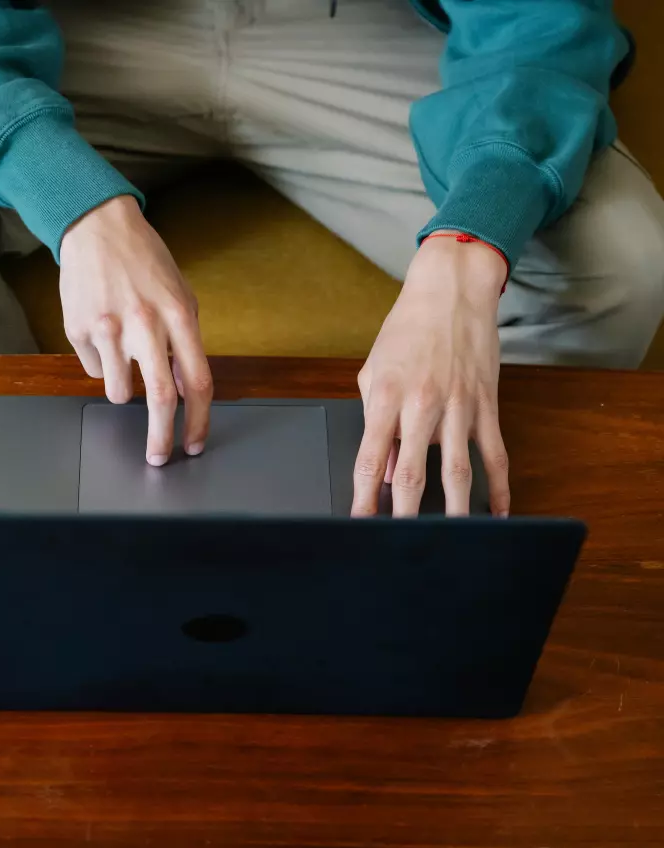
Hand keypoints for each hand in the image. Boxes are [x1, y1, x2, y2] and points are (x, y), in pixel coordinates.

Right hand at [59, 195, 212, 464]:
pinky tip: (99, 331)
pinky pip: (91, 369)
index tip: (193, 443)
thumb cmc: (144, 262)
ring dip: (121, 388)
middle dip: (159, 439)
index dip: (198, 421)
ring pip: (116, 392)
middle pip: (159, 398)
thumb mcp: (179, 295)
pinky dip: (99, 362)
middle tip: (158, 458)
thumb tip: (186, 390)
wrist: (96, 226)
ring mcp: (108, 328)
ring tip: (121, 357)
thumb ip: (185, 342)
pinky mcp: (78, 330)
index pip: (198, 381)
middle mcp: (145, 324)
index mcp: (178, 315)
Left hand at [352, 233, 511, 517]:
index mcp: (385, 397)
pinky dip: (500, 488)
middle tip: (397, 546)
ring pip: (457, 471)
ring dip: (454, 512)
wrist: (452, 291)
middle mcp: (422, 405)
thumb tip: (384, 471)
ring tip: (448, 543)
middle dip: (404, 515)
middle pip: (411, 473)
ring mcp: (459, 408)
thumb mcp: (373, 372)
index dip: (363, 497)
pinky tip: (498, 513)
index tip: (358, 524)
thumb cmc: (406, 330)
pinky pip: (495, 455)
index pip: (369, 459)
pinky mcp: (487, 406)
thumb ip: (374, 422)